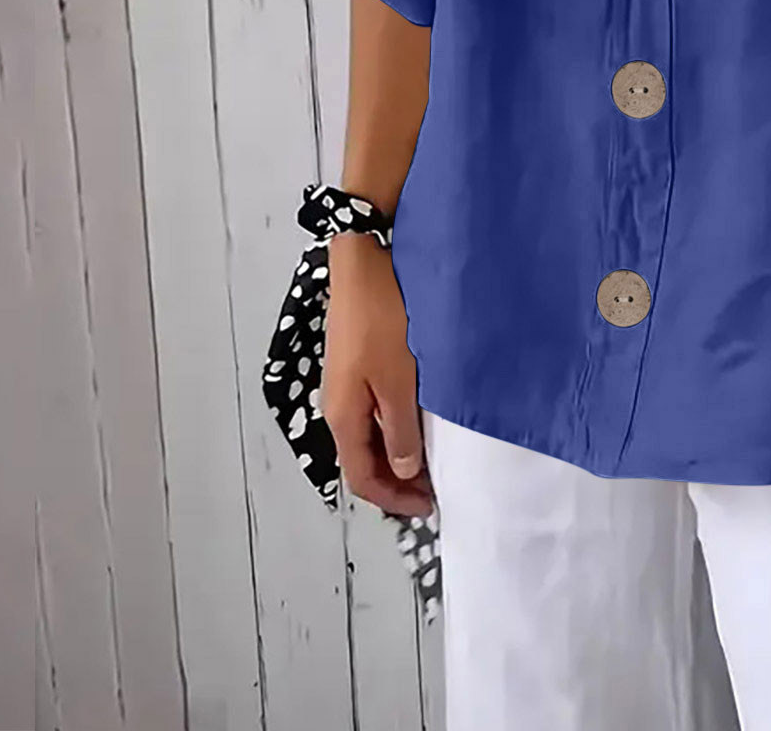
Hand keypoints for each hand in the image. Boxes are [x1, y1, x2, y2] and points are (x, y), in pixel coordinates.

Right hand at [319, 233, 434, 515]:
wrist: (364, 264)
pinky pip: (372, 411)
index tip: (429, 506)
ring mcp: (346, 385)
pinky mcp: (356, 365)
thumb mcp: (398, 381)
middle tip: (432, 488)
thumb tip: (401, 472)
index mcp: (344, 417)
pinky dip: (392, 427)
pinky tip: (415, 420)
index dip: (394, 500)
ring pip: (368, 436)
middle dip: (395, 482)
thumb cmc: (382, 320)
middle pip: (363, 460)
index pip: (363, 478)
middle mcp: (339, 406)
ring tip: (428, 460)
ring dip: (395, 454)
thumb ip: (398, 430)